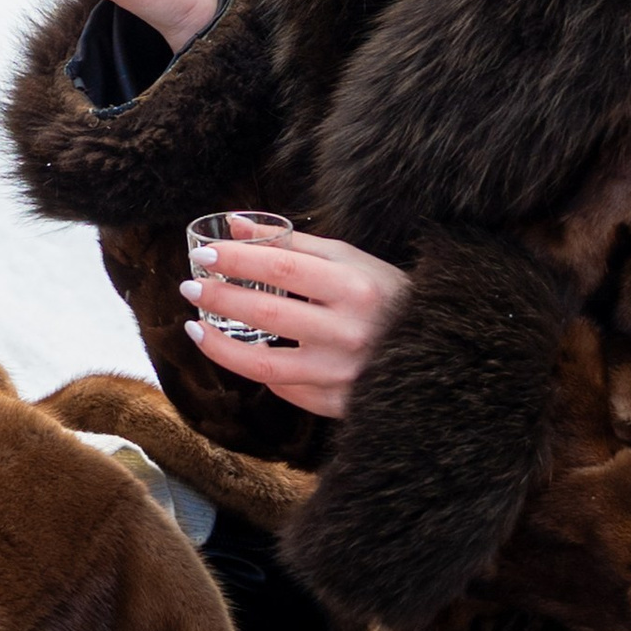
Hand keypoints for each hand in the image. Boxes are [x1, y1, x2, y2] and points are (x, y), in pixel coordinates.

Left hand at [180, 225, 408, 420]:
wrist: (440, 349)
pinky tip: (242, 354)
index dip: (239, 260)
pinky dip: (259, 371)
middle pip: (268, 313)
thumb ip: (294, 243)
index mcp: (357, 288)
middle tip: (190, 287)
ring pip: (264, 365)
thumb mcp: (350, 260)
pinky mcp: (339, 404)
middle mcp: (351, 333)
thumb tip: (234, 226)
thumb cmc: (387, 296)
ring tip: (196, 329)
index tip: (205, 255)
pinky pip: (285, 389)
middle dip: (220, 298)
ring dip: (220, 346)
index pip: (285, 268)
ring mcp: (344, 375)